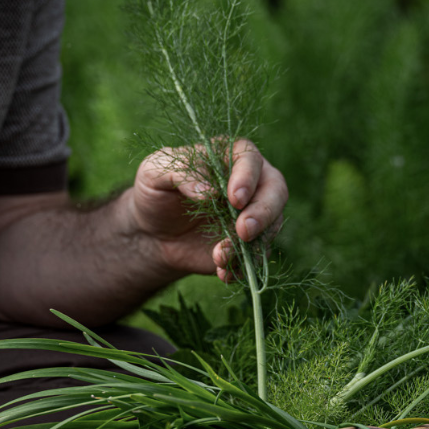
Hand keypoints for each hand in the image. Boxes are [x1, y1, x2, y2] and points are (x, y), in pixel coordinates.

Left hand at [125, 139, 286, 282]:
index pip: (250, 159)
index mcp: (228, 156)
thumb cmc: (155, 191)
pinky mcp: (248, 243)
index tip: (235, 199)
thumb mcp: (154, 172)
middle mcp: (249, 182)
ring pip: (272, 225)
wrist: (152, 231)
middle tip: (244, 231)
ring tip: (220, 256)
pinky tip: (223, 272)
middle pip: (276, 190)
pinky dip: (244, 266)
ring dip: (251, 244)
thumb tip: (209, 191)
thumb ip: (181, 173)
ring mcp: (252, 214)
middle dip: (264, 212)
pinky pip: (258, 255)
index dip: (247, 178)